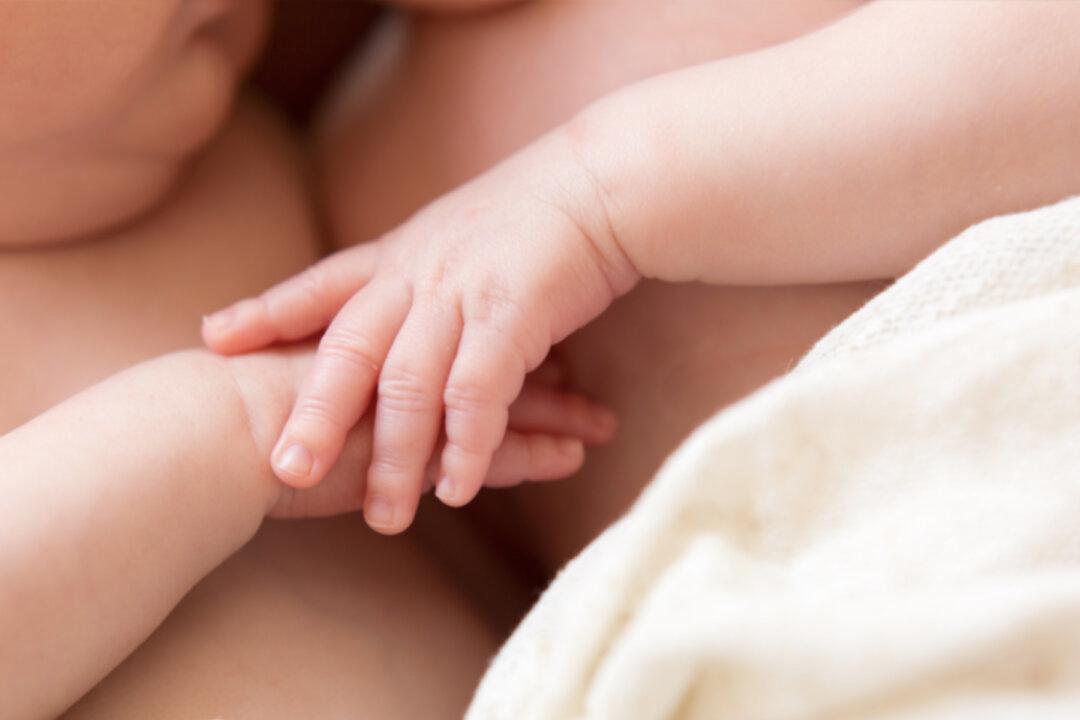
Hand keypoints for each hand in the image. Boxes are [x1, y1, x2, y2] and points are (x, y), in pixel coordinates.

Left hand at [205, 131, 637, 532]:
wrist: (602, 185)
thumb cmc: (533, 219)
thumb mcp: (453, 236)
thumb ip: (414, 274)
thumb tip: (390, 309)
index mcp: (399, 256)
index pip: (320, 286)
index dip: (267, 313)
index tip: (216, 340)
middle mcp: (417, 274)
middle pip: (350, 350)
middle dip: (316, 414)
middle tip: (286, 472)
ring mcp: (462, 295)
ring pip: (409, 385)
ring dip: (396, 456)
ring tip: (385, 517)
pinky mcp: (513, 315)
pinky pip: (478, 392)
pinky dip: (466, 445)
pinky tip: (458, 489)